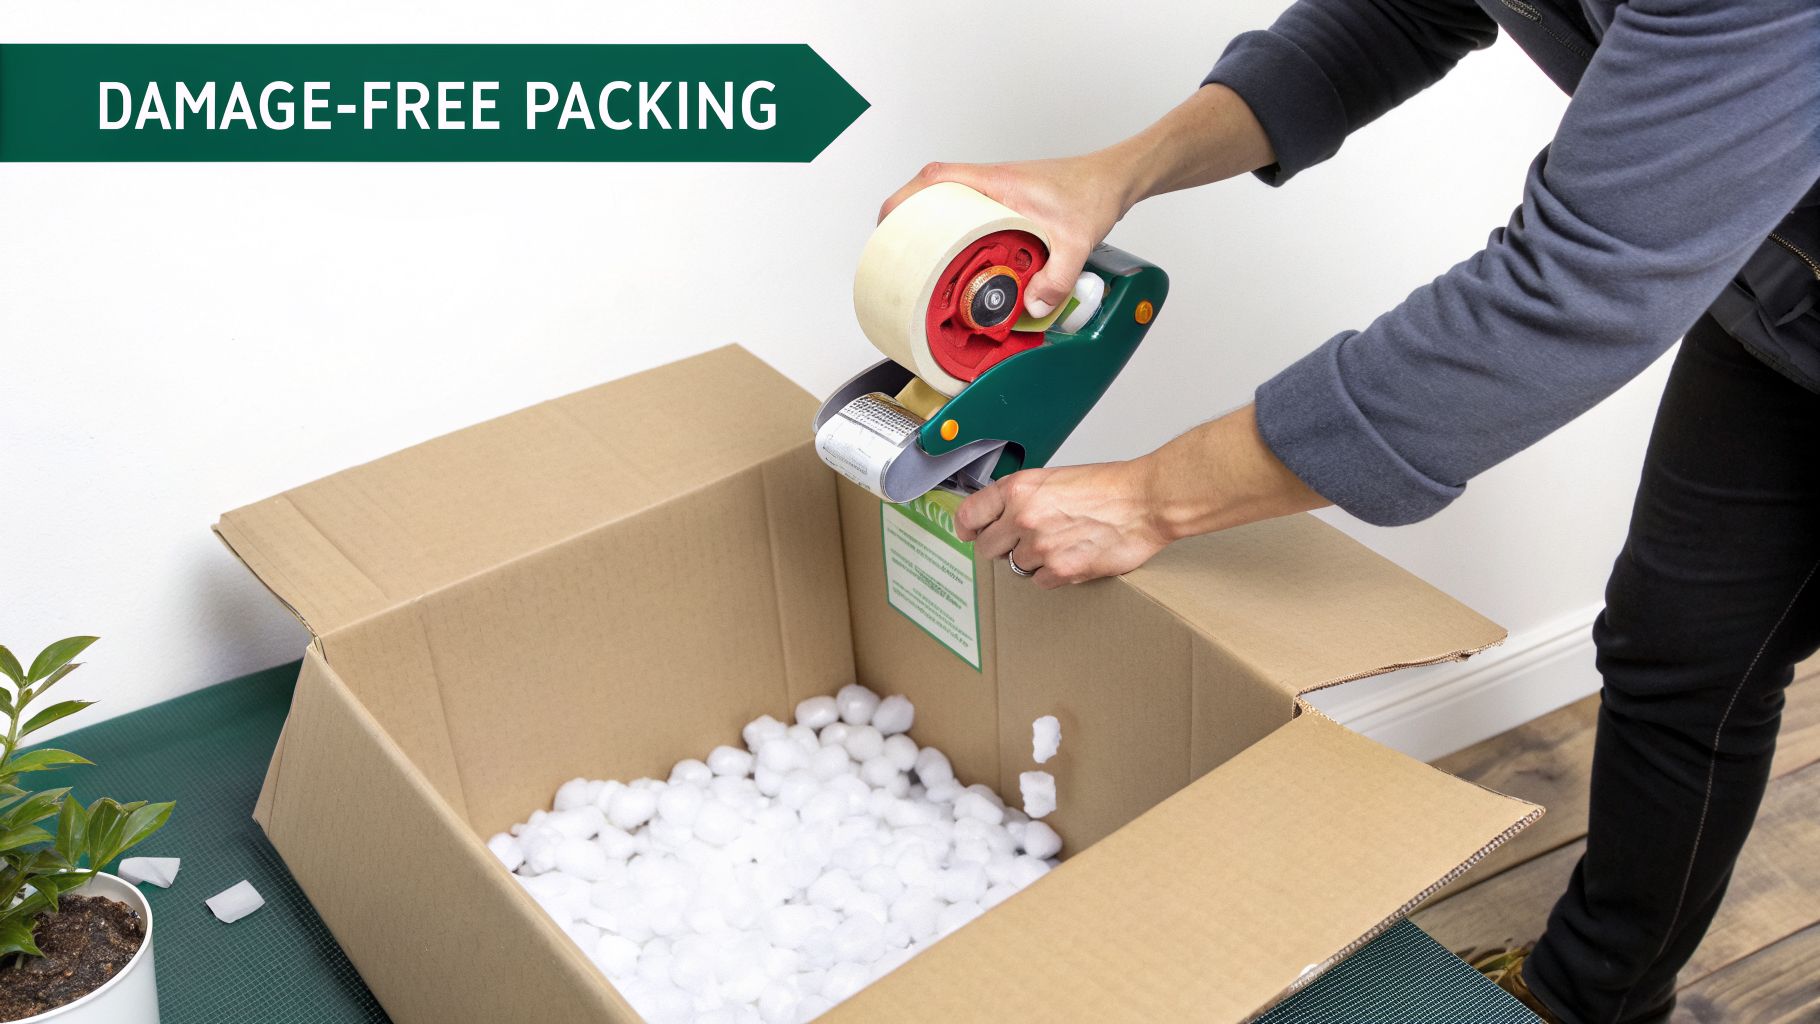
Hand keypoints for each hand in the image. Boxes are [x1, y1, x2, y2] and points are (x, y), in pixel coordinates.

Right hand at [878, 155, 1134, 317]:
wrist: (1116, 180)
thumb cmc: (1094, 193)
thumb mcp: (1077, 241)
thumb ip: (1057, 277)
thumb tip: (1031, 305)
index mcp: (996, 182)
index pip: (936, 178)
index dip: (905, 199)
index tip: (889, 222)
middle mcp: (991, 184)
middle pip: (931, 191)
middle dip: (908, 217)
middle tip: (896, 249)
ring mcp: (996, 193)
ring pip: (948, 203)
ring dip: (930, 225)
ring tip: (919, 258)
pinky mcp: (1005, 205)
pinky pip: (967, 215)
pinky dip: (954, 232)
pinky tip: (959, 259)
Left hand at [955, 460, 1170, 588]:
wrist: (1145, 501)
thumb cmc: (1108, 487)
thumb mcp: (1053, 478)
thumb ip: (1022, 497)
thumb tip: (1000, 515)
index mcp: (1019, 489)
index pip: (969, 515)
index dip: (967, 527)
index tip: (969, 532)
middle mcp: (1023, 518)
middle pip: (987, 547)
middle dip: (1001, 546)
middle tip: (1022, 540)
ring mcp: (1041, 547)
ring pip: (1016, 566)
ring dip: (1033, 560)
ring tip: (1060, 542)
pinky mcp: (1061, 571)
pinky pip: (1040, 582)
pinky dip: (1053, 574)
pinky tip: (1071, 556)